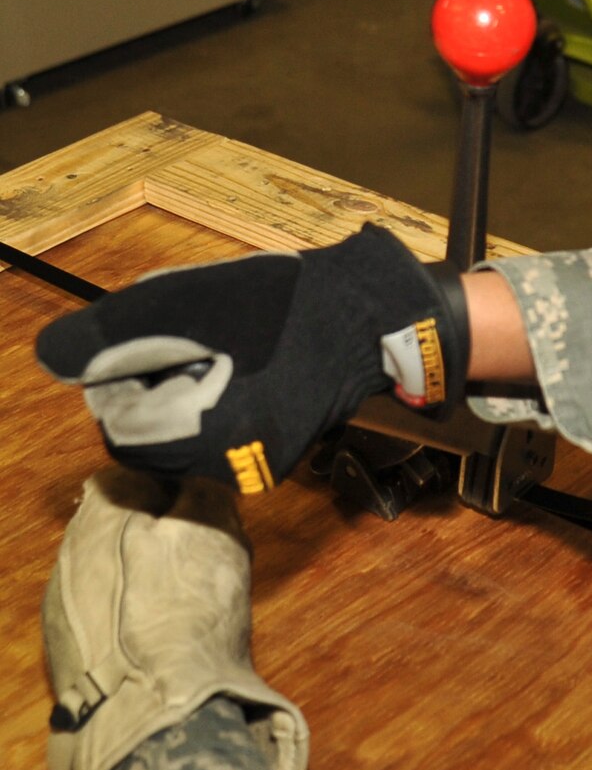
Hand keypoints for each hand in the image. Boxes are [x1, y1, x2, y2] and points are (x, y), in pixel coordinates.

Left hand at [35, 225, 470, 492]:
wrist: (363, 316)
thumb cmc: (274, 303)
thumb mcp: (179, 302)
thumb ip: (109, 334)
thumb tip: (51, 358)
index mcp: (195, 435)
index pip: (117, 424)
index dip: (122, 377)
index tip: (152, 342)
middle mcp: (221, 467)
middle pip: (146, 436)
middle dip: (151, 389)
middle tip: (186, 343)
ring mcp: (250, 467)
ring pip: (179, 439)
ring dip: (179, 396)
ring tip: (214, 352)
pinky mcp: (271, 458)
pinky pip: (215, 440)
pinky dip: (213, 406)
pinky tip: (239, 370)